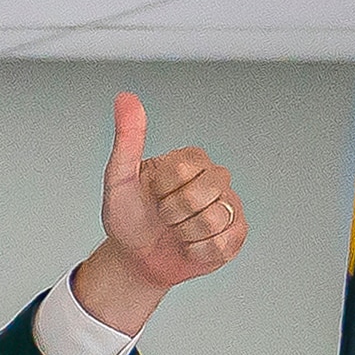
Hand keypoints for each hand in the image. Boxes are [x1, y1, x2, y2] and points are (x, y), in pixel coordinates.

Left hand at [75, 92, 247, 334]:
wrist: (135, 258)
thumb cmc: (128, 217)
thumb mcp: (118, 179)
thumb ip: (127, 140)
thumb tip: (125, 96)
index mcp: (193, 159)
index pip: (182, 170)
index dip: (159, 190)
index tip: (151, 195)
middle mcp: (217, 177)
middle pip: (200, 194)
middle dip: (171, 213)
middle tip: (163, 217)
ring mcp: (230, 206)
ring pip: (212, 220)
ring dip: (183, 234)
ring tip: (176, 232)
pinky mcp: (236, 235)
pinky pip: (220, 244)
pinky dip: (195, 252)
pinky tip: (188, 247)